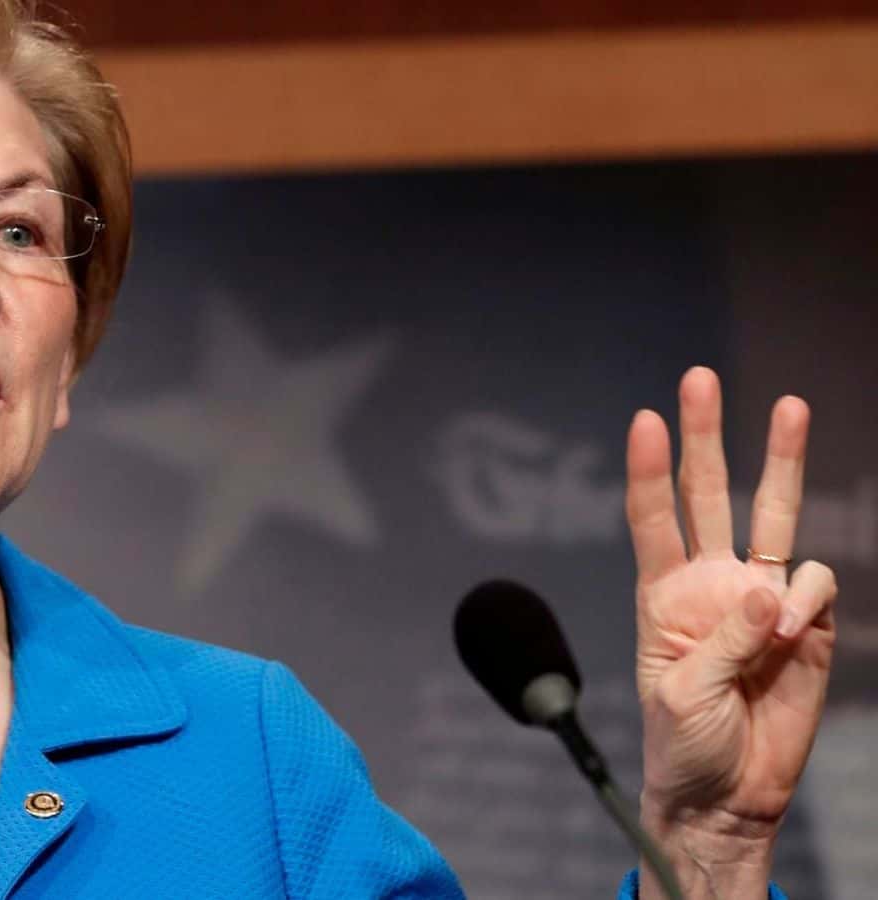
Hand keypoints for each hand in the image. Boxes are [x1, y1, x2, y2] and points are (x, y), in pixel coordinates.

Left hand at [624, 367, 836, 898]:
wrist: (727, 796)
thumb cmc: (683, 745)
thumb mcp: (682, 694)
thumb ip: (722, 640)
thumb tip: (771, 594)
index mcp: (661, 595)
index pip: (652, 518)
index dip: (649, 470)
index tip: (645, 420)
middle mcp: (709, 584)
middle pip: (709, 494)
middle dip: (707, 436)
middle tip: (700, 378)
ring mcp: (760, 600)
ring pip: (775, 515)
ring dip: (782, 462)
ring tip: (789, 408)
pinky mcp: (807, 626)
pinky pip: (816, 584)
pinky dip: (809, 598)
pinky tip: (791, 633)